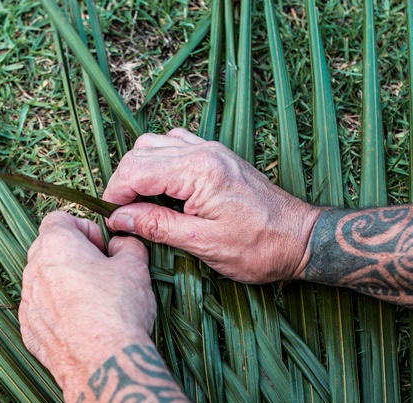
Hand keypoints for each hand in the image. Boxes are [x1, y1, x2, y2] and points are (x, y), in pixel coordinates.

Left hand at [20, 210, 155, 398]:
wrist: (103, 365)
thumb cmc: (118, 311)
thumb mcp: (136, 268)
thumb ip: (127, 247)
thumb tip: (121, 245)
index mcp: (56, 245)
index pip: (60, 218)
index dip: (86, 229)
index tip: (103, 248)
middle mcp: (33, 271)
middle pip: (49, 249)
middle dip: (74, 256)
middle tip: (102, 273)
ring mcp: (27, 303)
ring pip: (44, 282)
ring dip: (65, 285)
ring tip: (94, 303)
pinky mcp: (28, 331)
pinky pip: (42, 312)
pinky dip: (58, 313)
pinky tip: (82, 326)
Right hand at [104, 128, 322, 283]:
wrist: (301, 238)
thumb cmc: (259, 247)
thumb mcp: (202, 244)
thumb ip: (156, 226)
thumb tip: (119, 218)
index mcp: (198, 170)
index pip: (135, 169)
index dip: (115, 194)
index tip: (111, 220)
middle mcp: (203, 151)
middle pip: (141, 153)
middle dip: (124, 183)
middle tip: (123, 217)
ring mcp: (211, 150)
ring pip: (155, 144)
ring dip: (140, 172)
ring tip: (142, 205)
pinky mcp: (217, 156)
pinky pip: (176, 146)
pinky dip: (160, 163)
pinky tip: (164, 191)